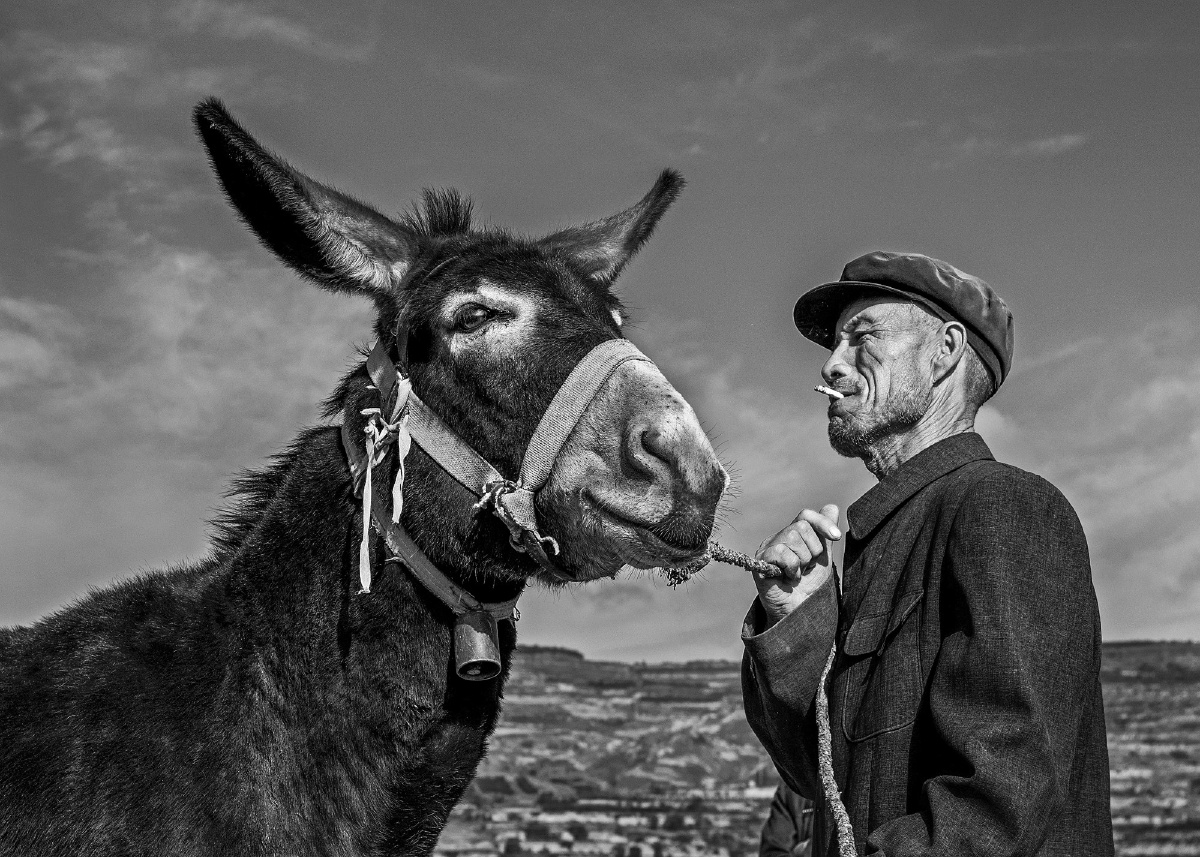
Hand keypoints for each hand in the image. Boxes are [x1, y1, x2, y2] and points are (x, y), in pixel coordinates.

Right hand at [754, 504, 839, 625]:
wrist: (799, 612)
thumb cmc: (809, 587)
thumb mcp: (823, 558)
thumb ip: (825, 535)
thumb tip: (832, 506)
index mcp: (792, 535)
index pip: (806, 515)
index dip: (822, 523)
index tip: (836, 537)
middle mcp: (777, 538)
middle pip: (801, 526)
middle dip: (812, 550)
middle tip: (807, 567)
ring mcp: (767, 548)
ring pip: (792, 538)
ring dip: (802, 561)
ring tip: (797, 574)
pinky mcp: (760, 561)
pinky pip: (782, 552)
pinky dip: (792, 568)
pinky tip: (787, 578)